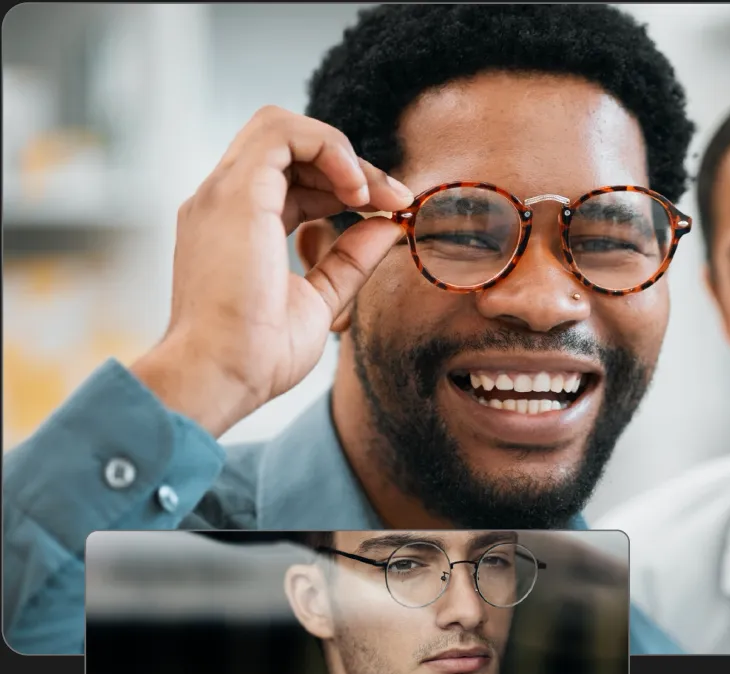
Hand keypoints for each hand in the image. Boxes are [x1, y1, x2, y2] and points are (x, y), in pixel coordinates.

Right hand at [131, 105, 414, 435]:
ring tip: (372, 195)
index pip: (292, 181)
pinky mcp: (235, 192)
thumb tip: (389, 227)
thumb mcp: (320, 298)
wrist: (219, 376)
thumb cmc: (258, 355)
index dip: (345, 187)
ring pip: (281, 127)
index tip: (391, 214)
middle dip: (351, 166)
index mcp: (236, 226)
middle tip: (395, 201)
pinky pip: (282, 132)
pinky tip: (356, 191)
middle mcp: (223, 202)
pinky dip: (328, 148)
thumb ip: (350, 259)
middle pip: (290, 149)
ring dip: (340, 152)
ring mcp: (223, 193)